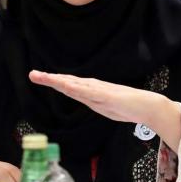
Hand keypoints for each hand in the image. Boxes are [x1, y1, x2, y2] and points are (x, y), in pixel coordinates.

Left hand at [29, 70, 180, 150]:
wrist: (148, 107)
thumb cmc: (130, 107)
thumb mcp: (107, 107)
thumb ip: (96, 102)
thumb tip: (87, 99)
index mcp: (92, 92)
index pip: (69, 86)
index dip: (54, 81)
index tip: (40, 77)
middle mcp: (93, 88)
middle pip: (68, 82)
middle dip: (50, 79)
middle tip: (32, 74)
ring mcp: (100, 91)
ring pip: (74, 85)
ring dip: (58, 81)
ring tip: (43, 77)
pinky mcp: (108, 96)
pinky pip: (88, 92)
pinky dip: (75, 88)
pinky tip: (65, 85)